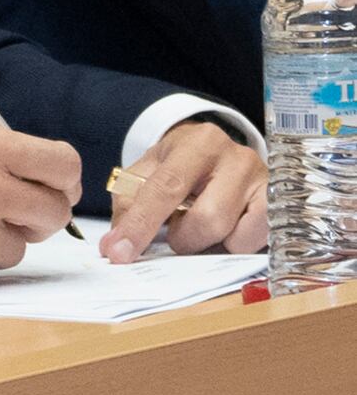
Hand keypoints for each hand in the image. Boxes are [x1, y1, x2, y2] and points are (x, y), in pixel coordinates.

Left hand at [101, 119, 266, 260]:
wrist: (217, 151)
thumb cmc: (179, 165)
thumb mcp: (147, 172)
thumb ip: (128, 205)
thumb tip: (114, 246)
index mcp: (197, 143)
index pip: (165, 188)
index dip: (140, 225)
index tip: (118, 251)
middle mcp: (236, 157)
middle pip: (206, 220)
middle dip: (183, 238)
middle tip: (176, 231)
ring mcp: (264, 181)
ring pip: (233, 236)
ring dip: (209, 244)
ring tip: (200, 227)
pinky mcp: (280, 205)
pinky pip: (256, 243)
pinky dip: (234, 246)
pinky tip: (224, 231)